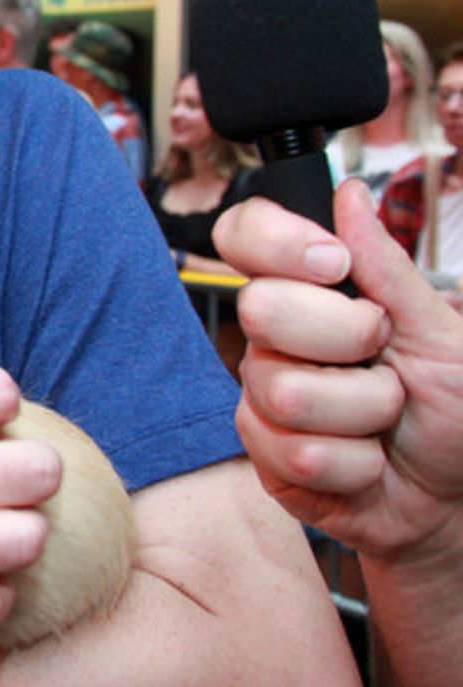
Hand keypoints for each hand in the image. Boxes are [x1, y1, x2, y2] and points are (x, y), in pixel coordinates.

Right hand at [213, 179, 462, 561]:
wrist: (454, 493)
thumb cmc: (451, 408)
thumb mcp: (440, 331)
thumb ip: (387, 268)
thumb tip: (349, 193)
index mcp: (307, 291)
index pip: (244, 234)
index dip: (274, 239)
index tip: (331, 263)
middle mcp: (273, 338)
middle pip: (261, 309)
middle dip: (346, 337)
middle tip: (382, 356)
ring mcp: (261, 395)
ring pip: (288, 392)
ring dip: (365, 412)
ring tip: (383, 418)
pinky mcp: (264, 454)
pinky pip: (298, 451)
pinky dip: (356, 462)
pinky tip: (366, 460)